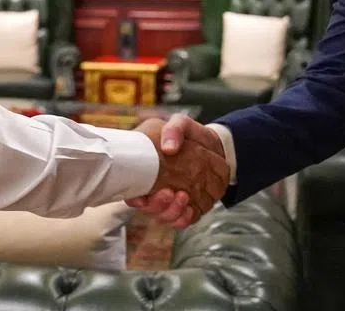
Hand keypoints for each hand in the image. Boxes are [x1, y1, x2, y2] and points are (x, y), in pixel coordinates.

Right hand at [128, 113, 228, 227]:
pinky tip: (190, 209)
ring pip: (165, 217)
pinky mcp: (189, 207)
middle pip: (149, 208)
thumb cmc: (190, 135)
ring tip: (183, 196)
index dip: (133, 199)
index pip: (132, 192)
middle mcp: (155, 189)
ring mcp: (172, 200)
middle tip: (167, 193)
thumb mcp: (180, 123)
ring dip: (172, 211)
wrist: (213, 146)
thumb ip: (174, 129)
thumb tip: (168, 148)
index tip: (140, 198)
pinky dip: (185, 218)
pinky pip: (184, 221)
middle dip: (156, 206)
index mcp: (145, 171)